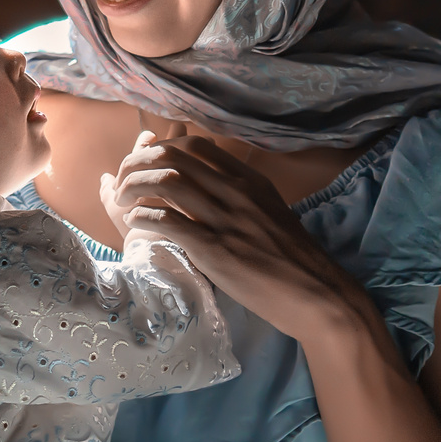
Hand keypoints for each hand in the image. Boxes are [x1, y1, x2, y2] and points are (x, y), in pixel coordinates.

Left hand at [105, 132, 373, 343]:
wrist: (318, 294)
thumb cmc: (294, 261)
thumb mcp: (272, 213)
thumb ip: (243, 197)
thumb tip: (212, 190)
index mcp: (249, 181)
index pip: (196, 146)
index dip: (162, 149)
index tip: (145, 165)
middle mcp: (236, 192)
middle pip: (172, 157)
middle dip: (136, 163)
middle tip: (123, 181)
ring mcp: (225, 219)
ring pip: (165, 182)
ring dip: (133, 187)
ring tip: (122, 201)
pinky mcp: (214, 249)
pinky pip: (166, 221)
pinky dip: (143, 216)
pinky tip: (137, 223)